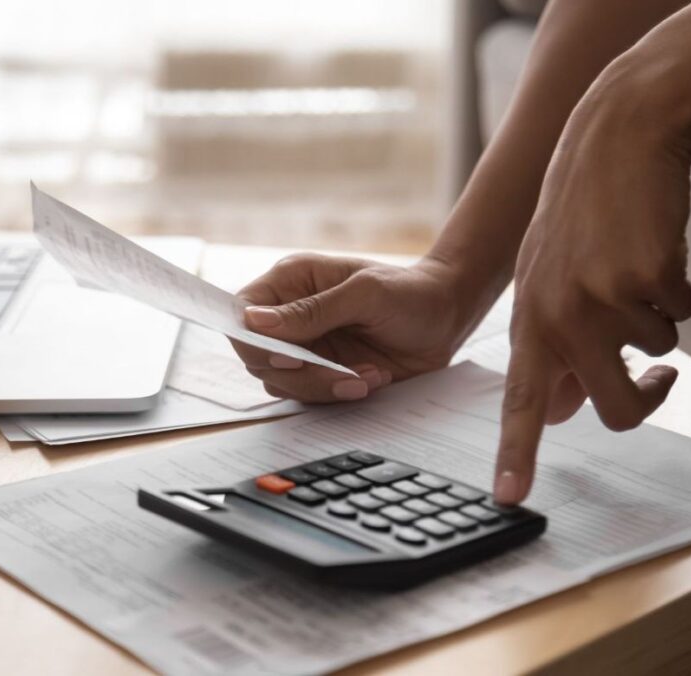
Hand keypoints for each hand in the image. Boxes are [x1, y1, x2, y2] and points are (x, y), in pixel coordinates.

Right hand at [233, 253, 475, 401]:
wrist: (447, 319)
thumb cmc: (409, 293)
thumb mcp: (365, 293)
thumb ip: (312, 310)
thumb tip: (255, 322)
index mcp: (291, 282)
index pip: (242, 313)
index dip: (253, 342)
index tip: (287, 358)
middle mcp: (290, 316)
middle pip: (257, 356)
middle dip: (299, 374)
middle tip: (340, 373)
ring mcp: (305, 347)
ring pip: (281, 383)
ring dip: (324, 387)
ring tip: (368, 375)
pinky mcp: (322, 373)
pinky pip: (310, 396)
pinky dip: (340, 394)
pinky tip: (373, 378)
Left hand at [494, 104, 690, 504]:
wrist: (614, 138)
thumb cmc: (581, 216)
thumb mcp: (548, 280)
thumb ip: (555, 345)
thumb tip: (567, 410)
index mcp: (529, 321)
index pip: (520, 401)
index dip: (516, 452)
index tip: (508, 497)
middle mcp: (558, 317)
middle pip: (615, 410)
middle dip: (646, 400)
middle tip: (659, 377)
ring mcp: (601, 298)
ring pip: (657, 355)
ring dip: (658, 322)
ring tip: (632, 267)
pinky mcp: (646, 278)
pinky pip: (681, 315)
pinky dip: (677, 291)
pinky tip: (651, 248)